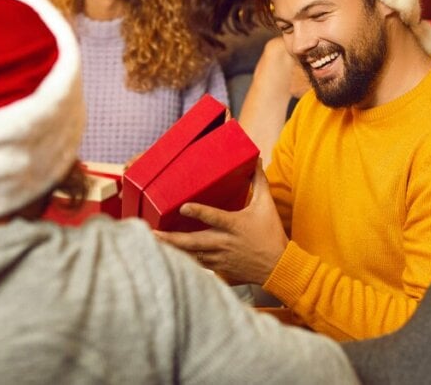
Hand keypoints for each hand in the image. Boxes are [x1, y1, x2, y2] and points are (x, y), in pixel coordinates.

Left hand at [154, 163, 286, 284]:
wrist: (278, 266)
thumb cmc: (271, 234)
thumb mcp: (266, 205)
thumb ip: (259, 182)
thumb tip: (256, 161)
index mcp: (234, 225)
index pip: (214, 216)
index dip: (198, 211)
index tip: (183, 206)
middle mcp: (224, 242)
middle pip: (193, 241)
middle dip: (171, 238)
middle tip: (152, 233)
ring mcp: (220, 258)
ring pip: (192, 255)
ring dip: (173, 249)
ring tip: (155, 244)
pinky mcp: (220, 269)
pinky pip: (199, 265)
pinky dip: (184, 261)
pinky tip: (171, 257)